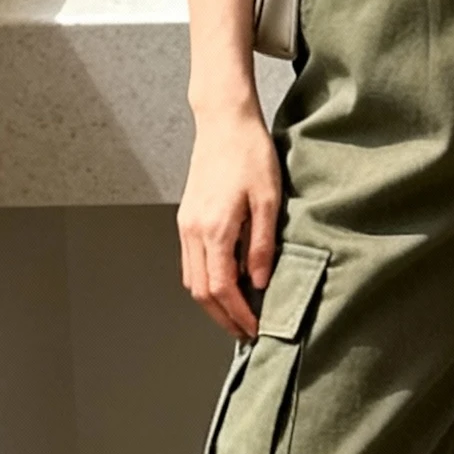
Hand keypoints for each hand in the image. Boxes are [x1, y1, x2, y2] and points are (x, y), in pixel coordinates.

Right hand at [177, 102, 281, 341]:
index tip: (256, 328)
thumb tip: (259, 283)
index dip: (238, 313)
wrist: (224, 122)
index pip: (222, 287)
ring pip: (192, 279)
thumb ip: (262, 245)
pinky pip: (191, 262)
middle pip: (201, 291)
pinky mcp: (186, 219)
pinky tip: (227, 284)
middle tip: (246, 332)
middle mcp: (193, 231)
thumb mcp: (268, 200)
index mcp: (214, 229)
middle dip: (223, 317)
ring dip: (213, 302)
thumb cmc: (250, 154)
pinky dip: (206, 282)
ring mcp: (186, 225)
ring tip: (238, 314)